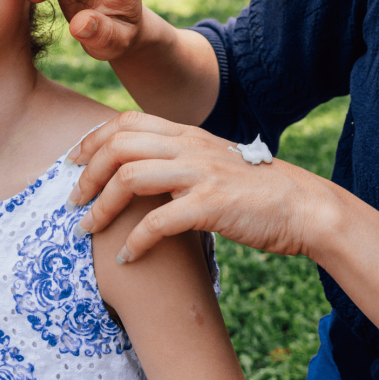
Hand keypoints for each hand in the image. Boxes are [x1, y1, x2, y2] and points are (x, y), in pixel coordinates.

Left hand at [71, 111, 338, 262]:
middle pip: (119, 145)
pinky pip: (158, 222)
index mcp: (189, 134)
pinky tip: (128, 258)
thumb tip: (142, 173)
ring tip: (86, 229)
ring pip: (130, 178)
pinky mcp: (212, 206)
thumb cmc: (258, 192)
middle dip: (87, 173)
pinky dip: (135, 241)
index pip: (126, 122)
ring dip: (101, 207)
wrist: (304, 207)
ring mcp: (201, 174)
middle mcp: (191, 147)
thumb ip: (181, 160)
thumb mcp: (215, 163)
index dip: (93, 140)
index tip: (73, 164)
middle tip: (73, 200)